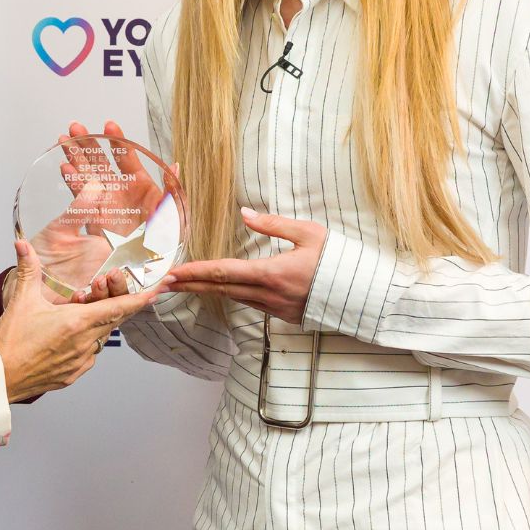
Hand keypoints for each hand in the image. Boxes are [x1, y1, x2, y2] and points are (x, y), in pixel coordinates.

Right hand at [0, 239, 170, 401]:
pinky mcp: (73, 374)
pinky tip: (70, 335)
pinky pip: (89, 354)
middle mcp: (84, 343)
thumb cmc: (10, 341)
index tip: (159, 290)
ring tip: (80, 313)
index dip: (141, 298)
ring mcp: (81, 362)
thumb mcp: (21, 300)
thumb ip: (28, 269)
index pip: (119, 308)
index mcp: (77, 322)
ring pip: (100, 337)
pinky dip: (86, 341)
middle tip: (114, 290)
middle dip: (117, 304)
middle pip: (113, 320)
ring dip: (97, 323)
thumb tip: (22, 243)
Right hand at [59, 120, 170, 238]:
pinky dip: (72, 182)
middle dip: (88, 143)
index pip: (126, 157)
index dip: (117, 139)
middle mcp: (120, 190)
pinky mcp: (94, 217)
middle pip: (101, 161)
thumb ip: (171, 190)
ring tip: (64, 141)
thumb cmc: (165, 240)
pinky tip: (65, 168)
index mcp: (140, 185)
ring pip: (87, 174)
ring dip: (75, 157)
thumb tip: (174, 165)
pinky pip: (80, 196)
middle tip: (76, 126)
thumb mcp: (173, 214)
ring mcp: (105, 202)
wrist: (148, 266)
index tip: (109, 125)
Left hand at [167, 207, 325, 324]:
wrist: (366, 296)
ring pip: (234, 298)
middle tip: (163, 283)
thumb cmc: (340, 261)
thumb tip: (245, 213)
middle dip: (190, 285)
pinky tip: (221, 289)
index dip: (195, 272)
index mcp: (273, 273)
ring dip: (208, 290)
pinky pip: (250, 303)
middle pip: (220, 289)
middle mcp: (269, 295)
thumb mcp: (309, 233)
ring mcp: (276, 309)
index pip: (224, 272)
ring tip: (185, 283)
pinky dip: (231, 295)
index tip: (173, 273)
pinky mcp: (284, 315)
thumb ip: (274, 224)